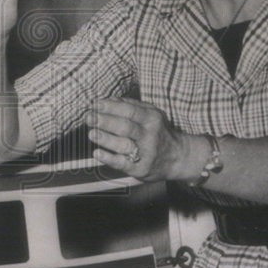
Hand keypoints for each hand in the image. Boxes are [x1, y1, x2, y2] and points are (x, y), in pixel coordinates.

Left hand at [87, 96, 201, 181]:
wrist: (178, 157)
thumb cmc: (159, 133)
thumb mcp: (151, 115)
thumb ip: (131, 106)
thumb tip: (107, 99)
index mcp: (151, 118)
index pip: (129, 110)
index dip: (110, 107)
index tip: (95, 104)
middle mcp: (150, 135)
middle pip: (125, 126)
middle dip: (105, 121)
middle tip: (89, 117)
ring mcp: (145, 153)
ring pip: (124, 144)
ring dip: (106, 139)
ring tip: (92, 133)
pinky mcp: (140, 168)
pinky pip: (122, 163)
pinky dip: (109, 158)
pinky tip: (97, 153)